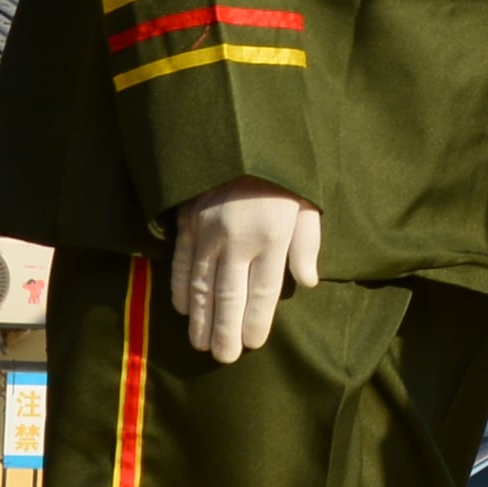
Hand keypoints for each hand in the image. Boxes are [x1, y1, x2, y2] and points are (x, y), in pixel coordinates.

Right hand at [166, 183, 324, 362]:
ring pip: (200, 285)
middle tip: (222, 357)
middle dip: (225, 331)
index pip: (262, 292)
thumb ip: (308, 243)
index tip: (251, 344)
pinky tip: (182, 309)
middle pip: (229, 296)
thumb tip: (308, 282)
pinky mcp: (187, 220)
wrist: (242, 129)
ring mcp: (208, 230)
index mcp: (272, 236)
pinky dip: (179, 288)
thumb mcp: (308, 202)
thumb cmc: (283, 171)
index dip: (255, 322)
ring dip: (200, 318)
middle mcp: (238, 238)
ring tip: (200, 344)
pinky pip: (180, 262)